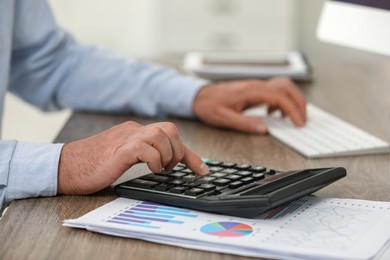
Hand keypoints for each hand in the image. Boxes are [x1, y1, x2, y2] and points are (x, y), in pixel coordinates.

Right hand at [57, 121, 208, 194]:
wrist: (65, 167)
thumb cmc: (92, 166)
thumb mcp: (124, 158)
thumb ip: (142, 154)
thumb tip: (162, 163)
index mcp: (134, 132)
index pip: (169, 135)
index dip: (190, 154)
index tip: (202, 170)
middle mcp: (133, 131)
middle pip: (169, 129)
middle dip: (178, 151)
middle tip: (169, 167)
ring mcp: (126, 138)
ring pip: (161, 134)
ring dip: (167, 155)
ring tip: (158, 168)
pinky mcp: (119, 150)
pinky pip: (146, 148)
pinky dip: (154, 160)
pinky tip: (149, 169)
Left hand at [193, 77, 306, 133]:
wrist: (200, 96)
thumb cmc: (210, 106)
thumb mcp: (225, 118)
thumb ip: (245, 123)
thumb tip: (264, 129)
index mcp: (250, 92)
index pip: (279, 96)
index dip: (293, 109)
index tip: (299, 123)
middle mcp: (255, 85)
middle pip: (286, 87)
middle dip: (299, 103)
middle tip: (302, 121)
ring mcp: (256, 85)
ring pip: (283, 86)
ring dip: (293, 100)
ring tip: (292, 118)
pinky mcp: (255, 89)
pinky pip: (275, 90)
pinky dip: (282, 101)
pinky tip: (275, 114)